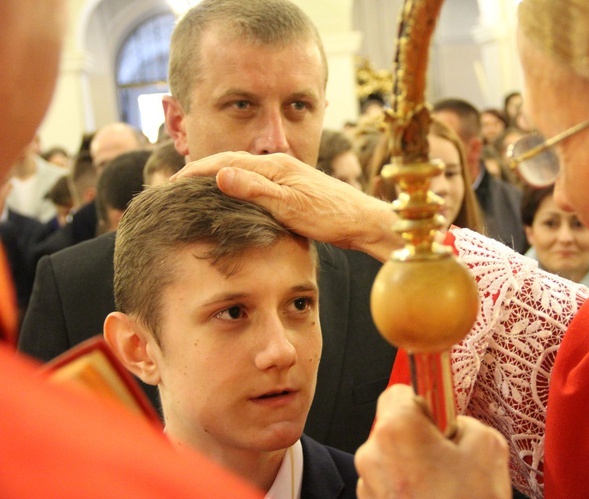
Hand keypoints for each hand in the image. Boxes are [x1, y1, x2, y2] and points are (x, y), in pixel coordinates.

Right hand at [174, 151, 400, 260]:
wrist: (363, 222)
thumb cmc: (331, 216)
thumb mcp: (290, 206)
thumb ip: (255, 191)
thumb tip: (219, 176)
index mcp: (274, 165)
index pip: (224, 163)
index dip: (195, 172)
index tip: (171, 184)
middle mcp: (278, 166)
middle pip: (231, 164)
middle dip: (201, 174)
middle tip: (175, 189)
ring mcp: (286, 177)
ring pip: (243, 175)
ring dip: (218, 181)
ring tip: (196, 195)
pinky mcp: (293, 190)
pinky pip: (256, 186)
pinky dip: (237, 191)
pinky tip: (233, 203)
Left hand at [355, 384, 511, 498]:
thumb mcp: (487, 446)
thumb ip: (463, 421)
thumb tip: (451, 424)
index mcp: (397, 429)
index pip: (399, 392)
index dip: (423, 401)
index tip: (439, 415)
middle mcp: (372, 454)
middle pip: (394, 427)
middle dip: (420, 437)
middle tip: (449, 457)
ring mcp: (367, 485)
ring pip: (391, 458)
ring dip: (413, 466)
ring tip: (444, 488)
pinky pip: (388, 485)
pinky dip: (407, 489)